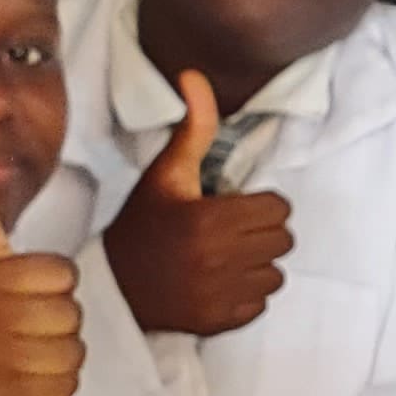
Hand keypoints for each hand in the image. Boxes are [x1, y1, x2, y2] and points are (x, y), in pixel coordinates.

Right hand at [102, 70, 290, 338]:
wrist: (113, 286)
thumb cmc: (144, 224)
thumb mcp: (167, 173)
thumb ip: (193, 126)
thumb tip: (195, 74)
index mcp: (209, 220)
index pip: (279, 209)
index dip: (260, 204)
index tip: (234, 206)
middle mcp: (219, 260)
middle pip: (282, 241)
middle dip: (262, 232)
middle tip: (231, 230)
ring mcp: (221, 295)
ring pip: (276, 274)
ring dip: (257, 264)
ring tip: (225, 257)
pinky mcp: (221, 321)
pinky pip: (260, 303)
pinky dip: (246, 294)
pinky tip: (218, 282)